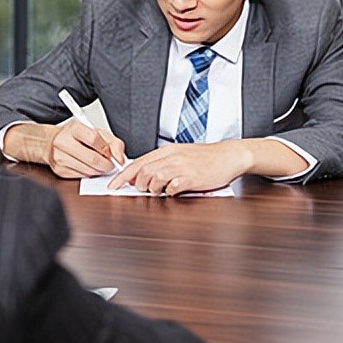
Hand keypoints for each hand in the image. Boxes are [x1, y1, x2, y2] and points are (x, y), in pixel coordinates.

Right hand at [43, 120, 124, 178]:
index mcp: (73, 128)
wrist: (51, 142)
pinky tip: (89, 167)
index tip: (113, 154)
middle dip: (106, 165)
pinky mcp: (59, 170)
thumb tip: (120, 157)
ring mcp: (59, 158)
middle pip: (92, 159)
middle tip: (110, 164)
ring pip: (88, 170)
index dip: (107, 149)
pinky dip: (89, 174)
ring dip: (99, 171)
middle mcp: (63, 142)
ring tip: (100, 165)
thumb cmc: (75, 136)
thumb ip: (112, 142)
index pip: (94, 139)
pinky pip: (81, 176)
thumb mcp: (94, 131)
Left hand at [107, 141, 247, 195]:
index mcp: (167, 150)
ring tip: (159, 191)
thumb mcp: (180, 155)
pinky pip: (173, 187)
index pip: (138, 162)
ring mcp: (182, 166)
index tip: (114, 186)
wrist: (229, 156)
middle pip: (143, 171)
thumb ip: (162, 163)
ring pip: (155, 178)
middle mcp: (172, 157)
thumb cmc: (206, 158)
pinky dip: (169, 192)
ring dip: (153, 188)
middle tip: (143, 190)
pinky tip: (174, 191)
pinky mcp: (192, 177)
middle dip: (138, 184)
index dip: (123, 175)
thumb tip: (143, 175)